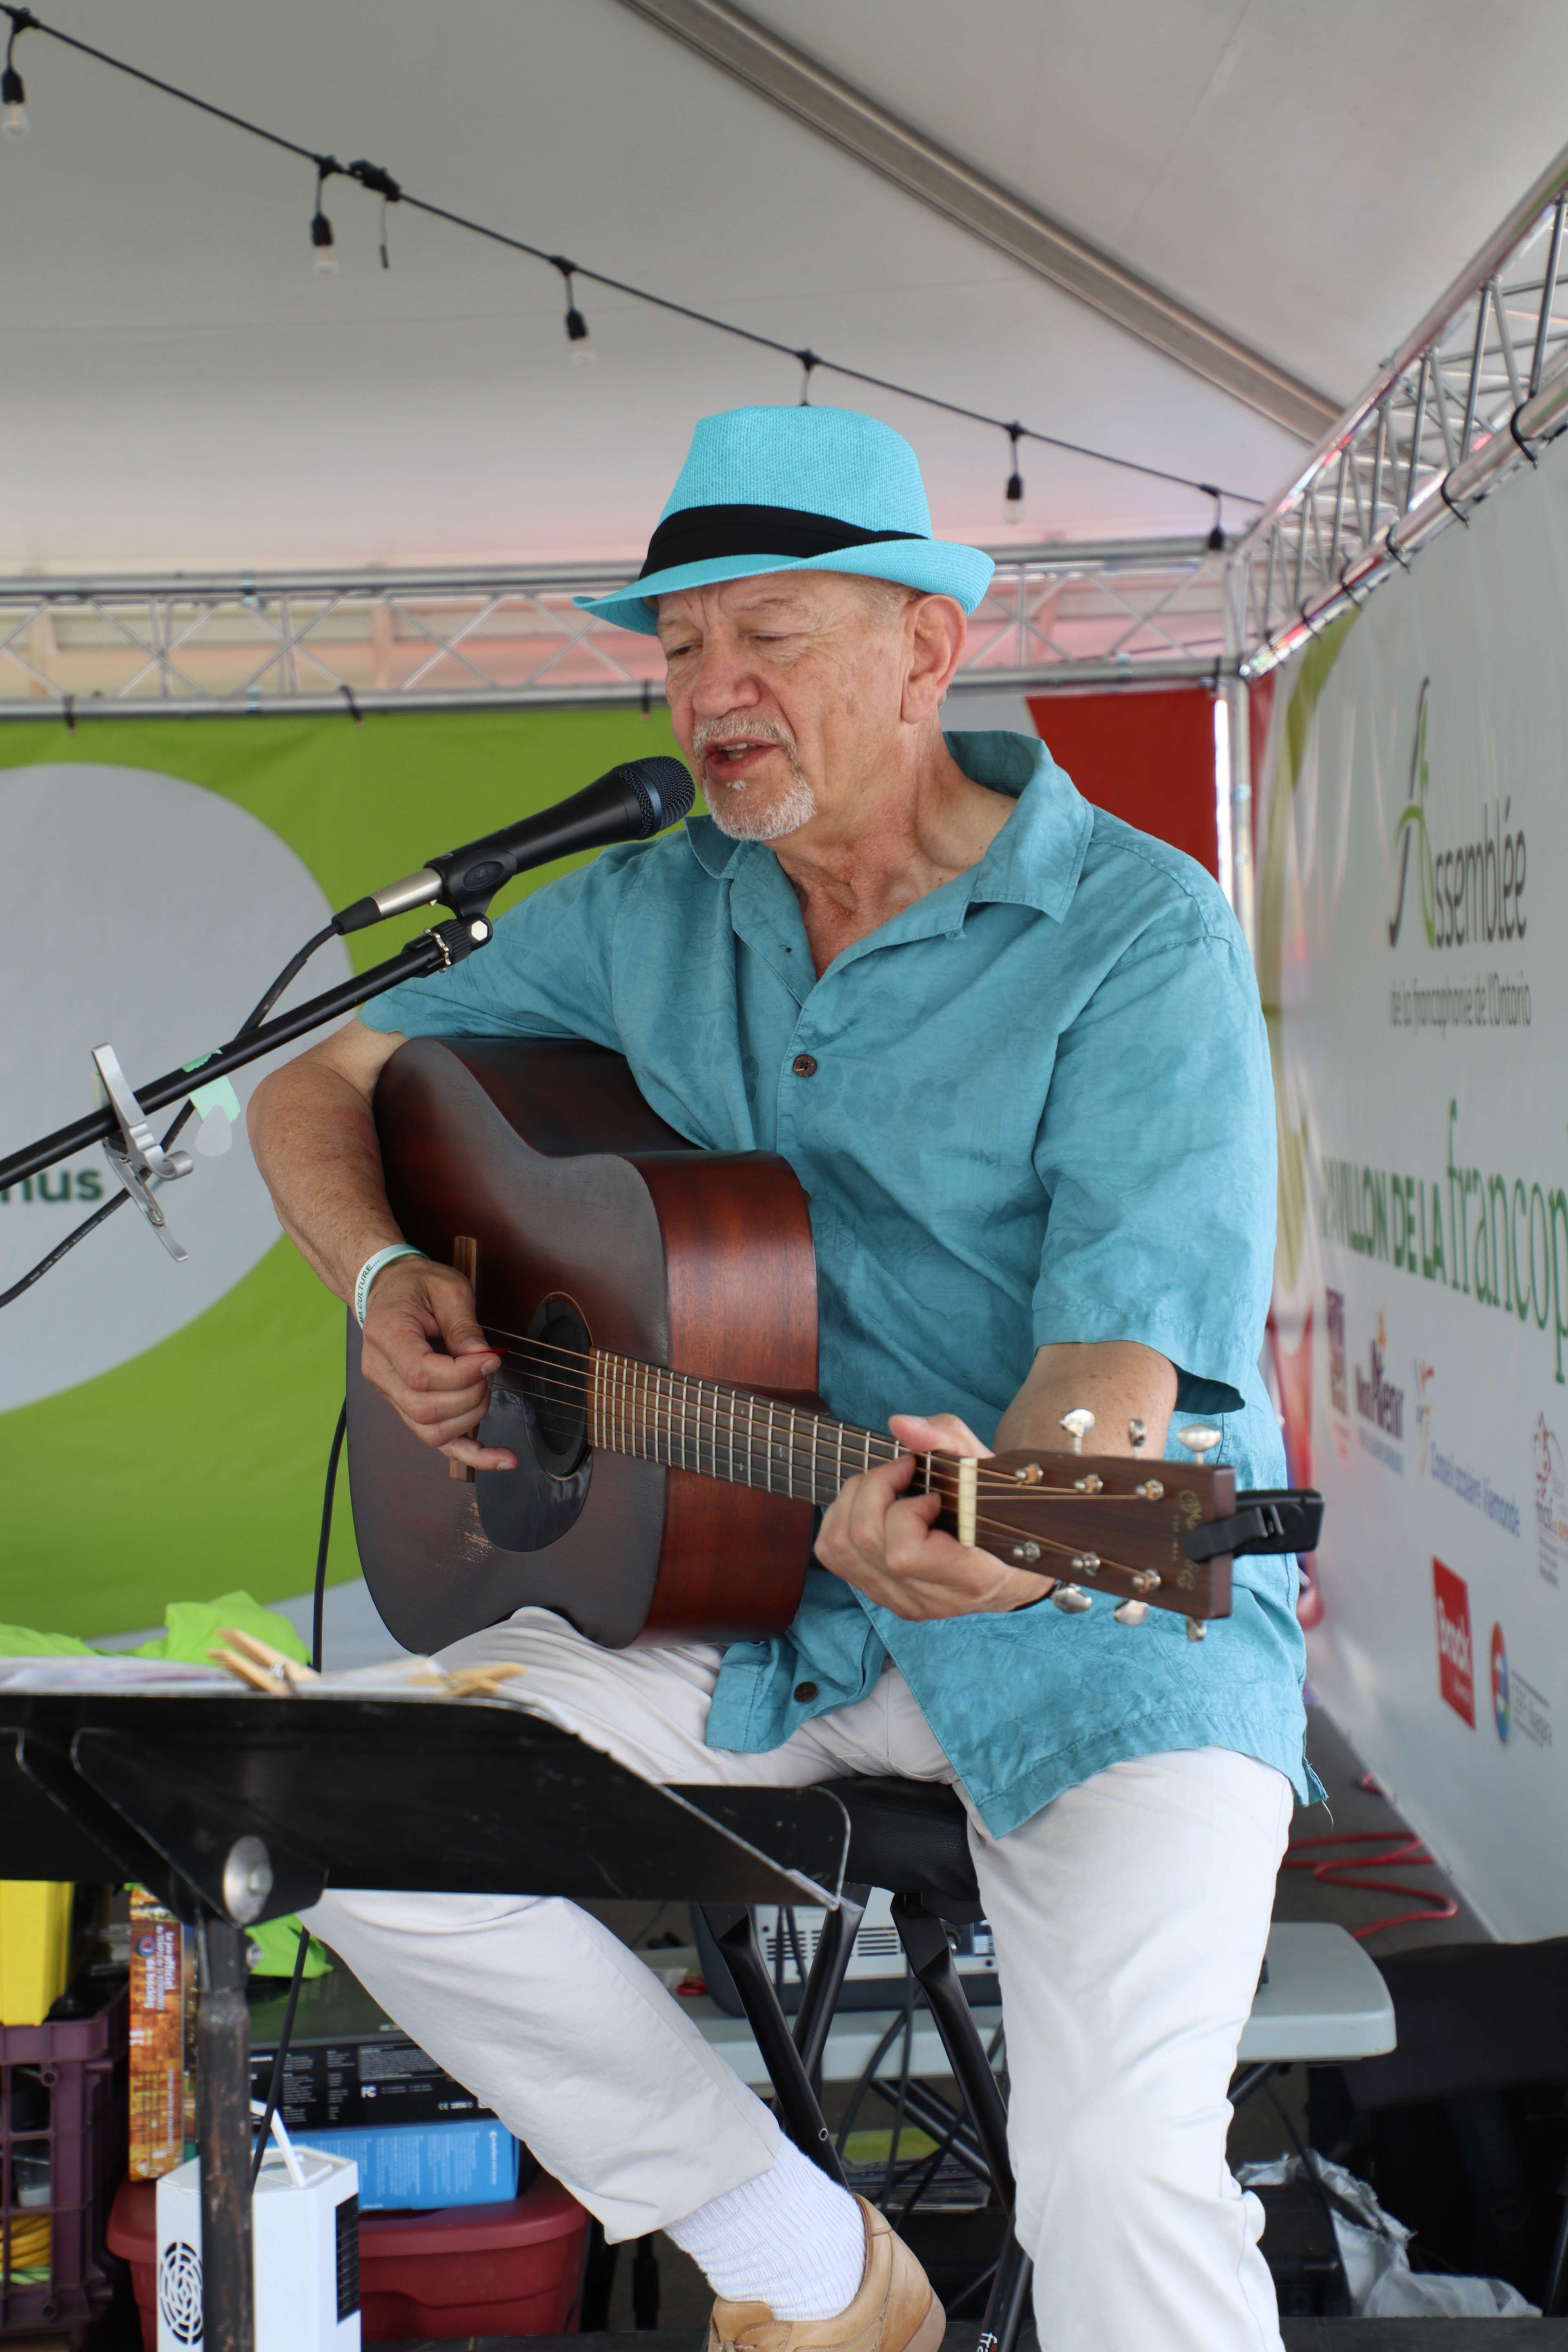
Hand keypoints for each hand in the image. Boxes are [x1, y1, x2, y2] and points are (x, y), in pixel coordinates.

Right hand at [359, 1257, 518, 1471]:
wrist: (389, 1289)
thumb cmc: (417, 1285)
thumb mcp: (448, 1289)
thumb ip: (464, 1325)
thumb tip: (483, 1358)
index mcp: (385, 1334)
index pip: (421, 1374)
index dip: (463, 1374)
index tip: (490, 1359)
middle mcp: (380, 1371)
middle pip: (426, 1408)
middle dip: (471, 1395)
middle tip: (489, 1367)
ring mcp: (390, 1395)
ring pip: (431, 1431)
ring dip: (471, 1416)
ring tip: (485, 1385)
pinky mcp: (406, 1408)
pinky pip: (437, 1441)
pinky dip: (472, 1455)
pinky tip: (503, 1459)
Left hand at [814, 1410, 1055, 1620]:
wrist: (1013, 1563)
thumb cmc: (1002, 1512)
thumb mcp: (987, 1468)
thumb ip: (949, 1440)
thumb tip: (900, 1425)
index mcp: (970, 1577)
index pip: (904, 1554)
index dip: (906, 1511)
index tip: (931, 1491)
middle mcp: (931, 1599)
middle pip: (864, 1541)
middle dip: (874, 1489)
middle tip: (902, 1472)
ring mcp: (903, 1602)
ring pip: (839, 1548)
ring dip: (854, 1500)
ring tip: (886, 1486)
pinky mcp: (883, 1596)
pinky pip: (834, 1556)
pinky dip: (842, 1519)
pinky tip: (871, 1506)